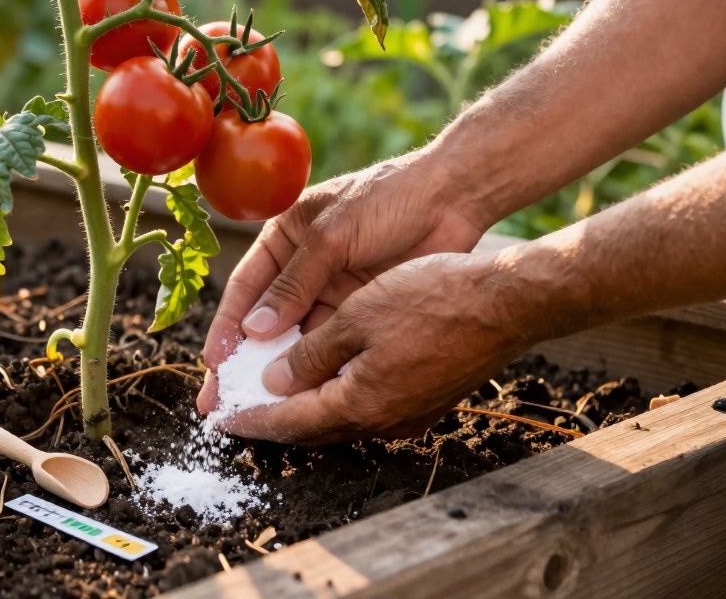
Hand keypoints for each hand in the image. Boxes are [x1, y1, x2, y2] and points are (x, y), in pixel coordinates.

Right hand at [197, 150, 488, 413]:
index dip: (227, 326)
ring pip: (296, 338)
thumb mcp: (332, 236)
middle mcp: (300, 268)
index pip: (244, 288)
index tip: (214, 364)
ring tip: (258, 407)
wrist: (451, 198)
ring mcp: (330, 290)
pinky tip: (303, 396)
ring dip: (278, 370)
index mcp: (283, 238)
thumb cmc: (386, 199)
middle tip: (222, 400)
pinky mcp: (359, 309)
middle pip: (264, 320)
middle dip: (243, 360)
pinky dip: (316, 368)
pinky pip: (330, 343)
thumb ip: (295, 284)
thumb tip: (254, 330)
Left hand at [218, 252, 531, 443]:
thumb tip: (275, 383)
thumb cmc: (432, 299)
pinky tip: (325, 372)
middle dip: (271, 417)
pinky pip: (369, 403)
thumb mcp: (356, 317)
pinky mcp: (427, 397)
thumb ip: (310, 355)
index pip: (288, 421)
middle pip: (312, 426)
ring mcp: (409, 413)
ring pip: (341, 415)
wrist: (508, 302)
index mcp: (359, 404)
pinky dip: (337, 392)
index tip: (217, 420)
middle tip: (234, 408)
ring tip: (270, 389)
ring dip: (304, 404)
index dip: (249, 419)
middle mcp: (383, 420)